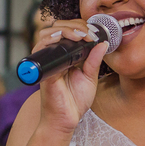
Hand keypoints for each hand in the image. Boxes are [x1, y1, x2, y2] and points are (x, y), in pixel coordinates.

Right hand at [32, 20, 109, 135]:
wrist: (66, 120)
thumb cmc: (75, 101)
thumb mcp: (90, 78)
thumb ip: (94, 60)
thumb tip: (102, 43)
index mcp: (65, 56)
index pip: (67, 31)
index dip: (80, 26)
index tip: (95, 32)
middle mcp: (53, 56)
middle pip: (56, 27)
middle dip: (74, 25)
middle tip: (89, 32)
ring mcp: (47, 62)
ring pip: (46, 33)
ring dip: (64, 29)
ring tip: (80, 35)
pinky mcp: (43, 69)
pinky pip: (41, 49)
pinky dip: (52, 40)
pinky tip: (67, 40)